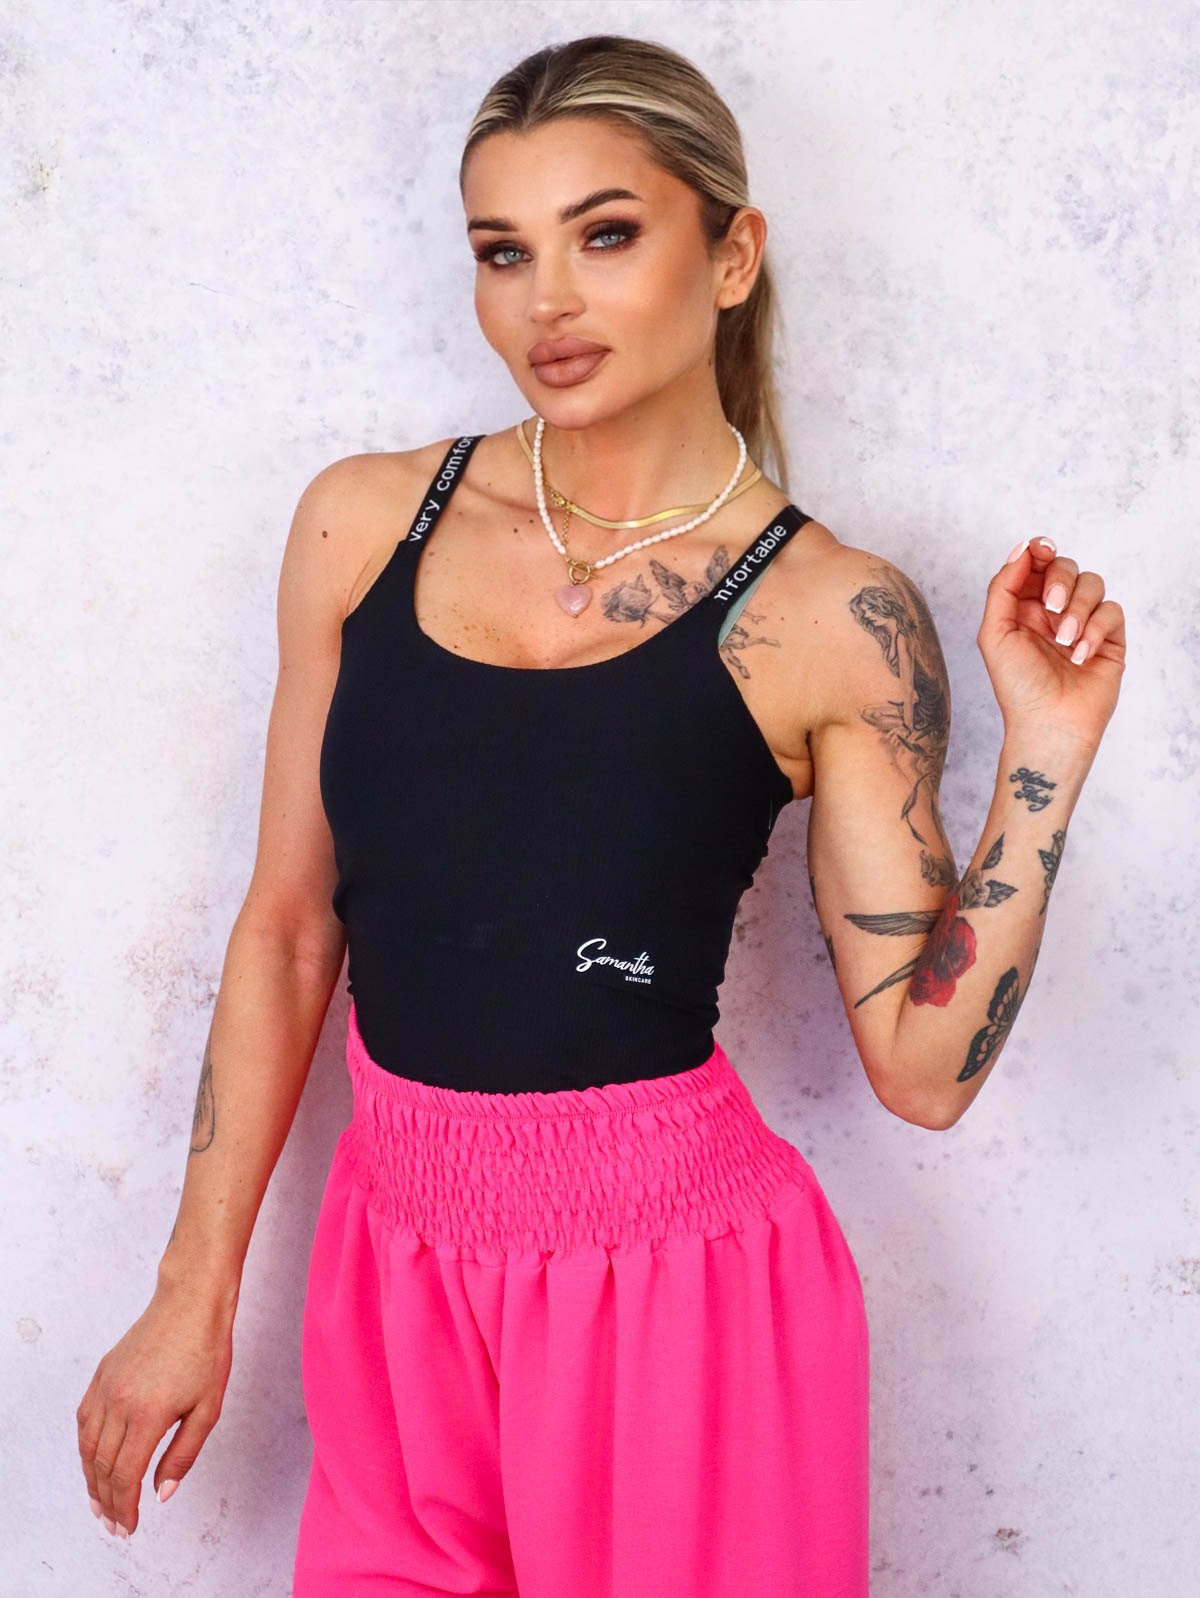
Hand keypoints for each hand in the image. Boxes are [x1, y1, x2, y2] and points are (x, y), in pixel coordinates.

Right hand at [76, 1281, 233, 1537]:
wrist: (191, 1303)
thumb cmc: (207, 1352)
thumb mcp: (208, 1408)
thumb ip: (183, 1454)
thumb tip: (161, 1494)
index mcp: (148, 1414)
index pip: (126, 1476)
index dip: (124, 1507)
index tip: (128, 1528)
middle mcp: (119, 1403)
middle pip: (103, 1467)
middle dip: (106, 1502)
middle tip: (114, 1525)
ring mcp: (106, 1387)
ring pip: (88, 1447)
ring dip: (91, 1480)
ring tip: (100, 1503)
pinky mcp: (101, 1374)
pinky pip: (85, 1420)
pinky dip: (86, 1448)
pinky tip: (93, 1462)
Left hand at [978, 535, 1126, 750]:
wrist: (1048, 723)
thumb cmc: (1017, 686)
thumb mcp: (994, 633)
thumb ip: (1002, 588)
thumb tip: (1021, 550)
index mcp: (1023, 607)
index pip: (1036, 564)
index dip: (1039, 550)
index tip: (1042, 549)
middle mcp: (1053, 612)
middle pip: (1066, 567)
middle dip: (1060, 580)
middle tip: (1052, 607)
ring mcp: (1083, 623)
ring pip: (1093, 584)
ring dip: (1078, 609)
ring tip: (1064, 640)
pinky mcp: (1109, 639)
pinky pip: (1112, 611)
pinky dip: (1096, 630)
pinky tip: (1080, 655)